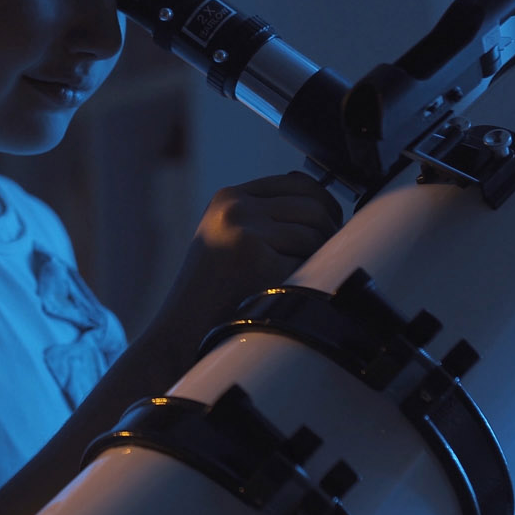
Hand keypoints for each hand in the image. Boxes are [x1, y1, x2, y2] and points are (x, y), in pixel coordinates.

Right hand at [147, 172, 343, 351]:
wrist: (183, 332)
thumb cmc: (216, 293)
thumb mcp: (231, 239)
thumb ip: (266, 218)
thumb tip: (324, 207)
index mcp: (229, 197)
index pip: (297, 182)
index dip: (323, 203)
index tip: (331, 226)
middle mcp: (235, 205)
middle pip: (313, 205)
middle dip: (328, 233)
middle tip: (324, 260)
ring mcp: (244, 226)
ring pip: (315, 232)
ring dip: (318, 257)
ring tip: (296, 279)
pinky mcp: (255, 253)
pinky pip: (308, 258)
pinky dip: (305, 277)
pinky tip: (283, 292)